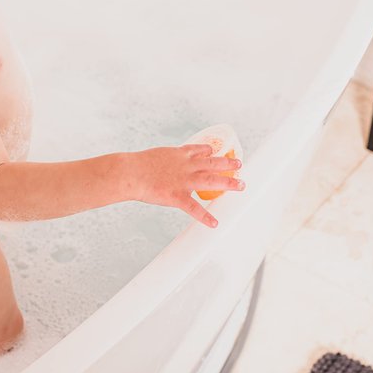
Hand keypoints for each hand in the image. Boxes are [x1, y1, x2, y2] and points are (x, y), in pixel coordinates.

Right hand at [130, 144, 244, 227]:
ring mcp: (184, 181)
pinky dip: (206, 216)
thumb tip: (166, 163)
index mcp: (180, 155)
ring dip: (228, 183)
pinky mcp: (177, 196)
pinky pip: (195, 208)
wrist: (131, 173)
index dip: (211, 152)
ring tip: (241, 186)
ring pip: (212, 180)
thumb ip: (166, 160)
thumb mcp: (157, 155)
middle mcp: (186, 166)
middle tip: (239, 164)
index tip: (218, 152)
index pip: (200, 150)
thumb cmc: (137, 164)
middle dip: (228, 163)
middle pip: (213, 163)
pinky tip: (214, 222)